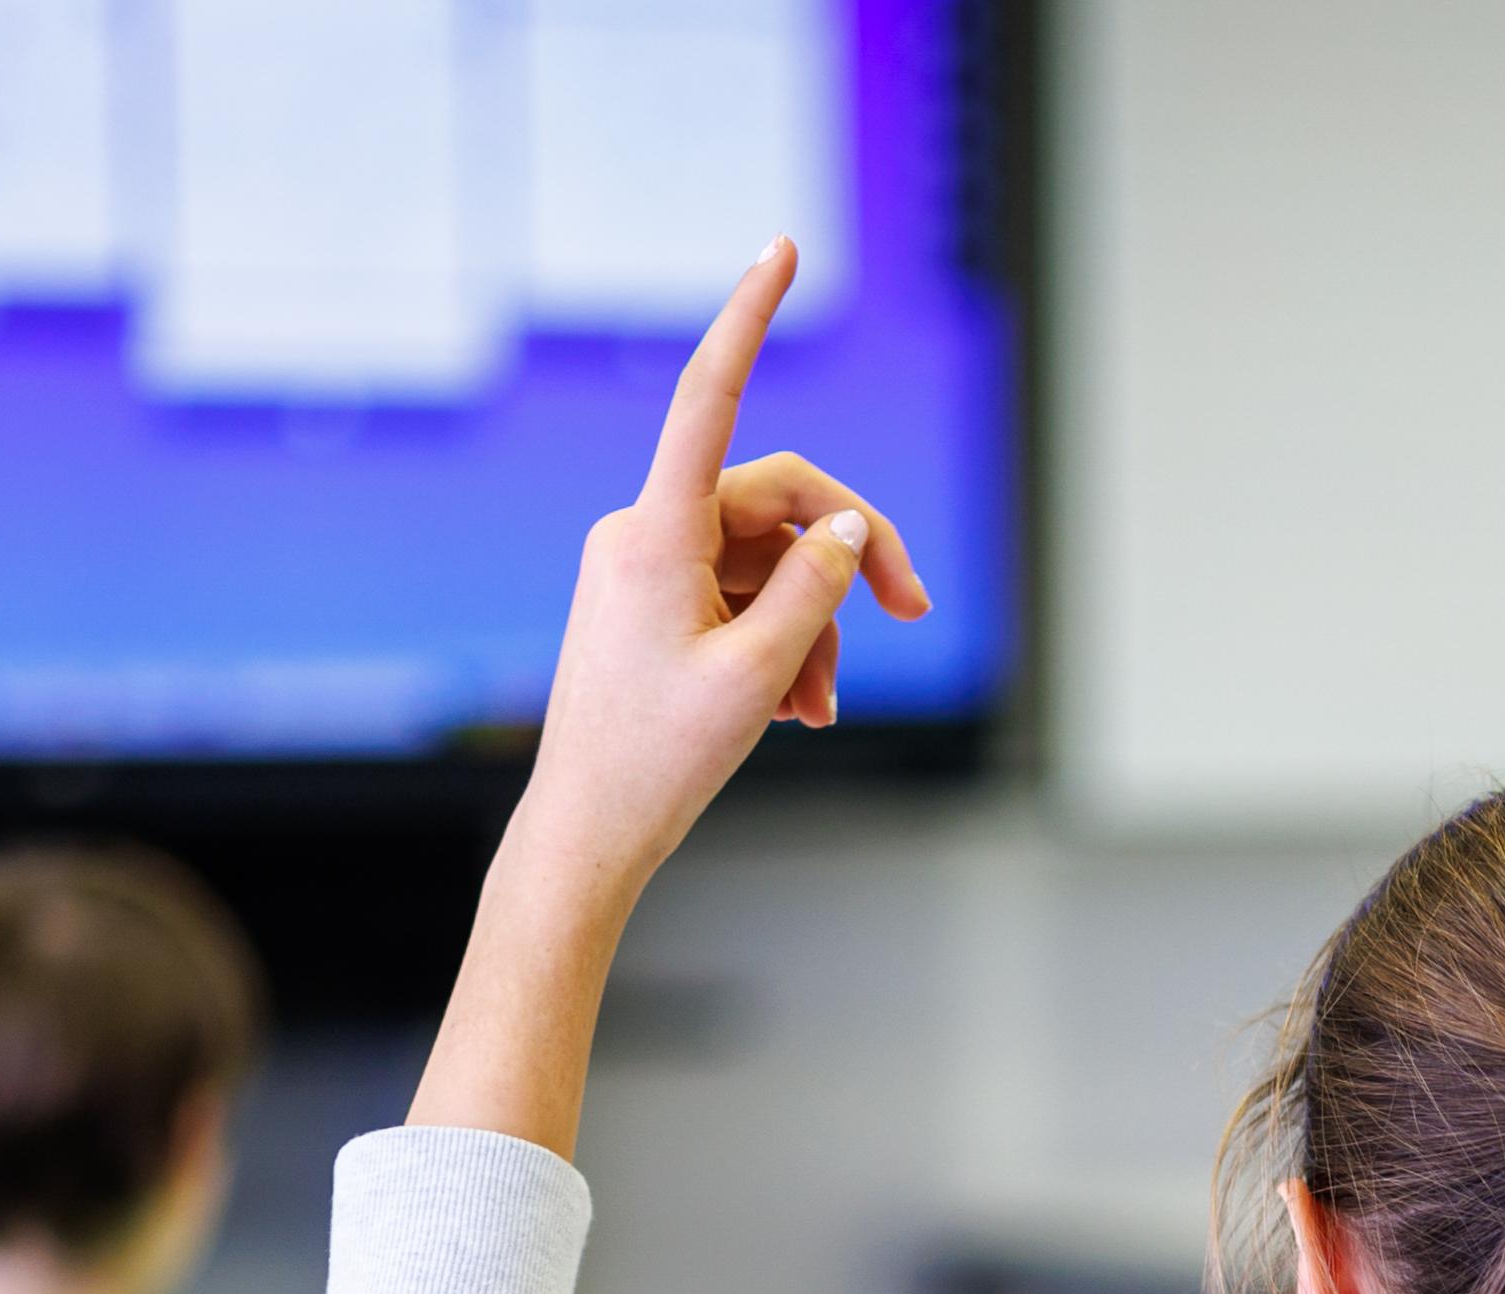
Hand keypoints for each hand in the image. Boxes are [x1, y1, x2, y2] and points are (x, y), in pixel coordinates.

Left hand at [515, 237, 930, 893]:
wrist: (588, 834)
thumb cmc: (658, 762)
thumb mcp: (759, 676)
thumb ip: (816, 589)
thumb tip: (843, 525)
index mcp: (656, 534)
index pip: (710, 397)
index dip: (749, 317)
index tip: (783, 248)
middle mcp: (645, 533)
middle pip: (778, 504)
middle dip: (847, 560)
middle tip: (916, 609)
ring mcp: (647, 569)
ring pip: (769, 563)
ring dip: (814, 628)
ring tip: (819, 710)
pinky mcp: (654, 606)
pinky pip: (743, 599)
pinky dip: (782, 645)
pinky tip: (795, 710)